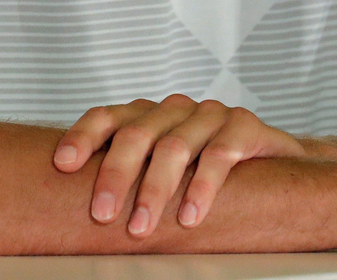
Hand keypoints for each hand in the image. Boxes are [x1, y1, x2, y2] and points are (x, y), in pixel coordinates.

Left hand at [53, 95, 305, 236]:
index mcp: (149, 115)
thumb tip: (78, 212)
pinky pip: (219, 156)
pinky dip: (201, 188)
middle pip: (136, 135)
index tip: (63, 164)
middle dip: (115, 175)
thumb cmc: (206, 169)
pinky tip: (190, 216)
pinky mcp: (243, 126)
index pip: (108, 117)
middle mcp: (175, 110)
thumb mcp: (163, 170)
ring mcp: (210, 115)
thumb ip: (132, 177)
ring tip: (141, 227)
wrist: (273, 162)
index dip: (83, 137)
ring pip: (174, 147)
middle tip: (101, 214)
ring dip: (154, 190)